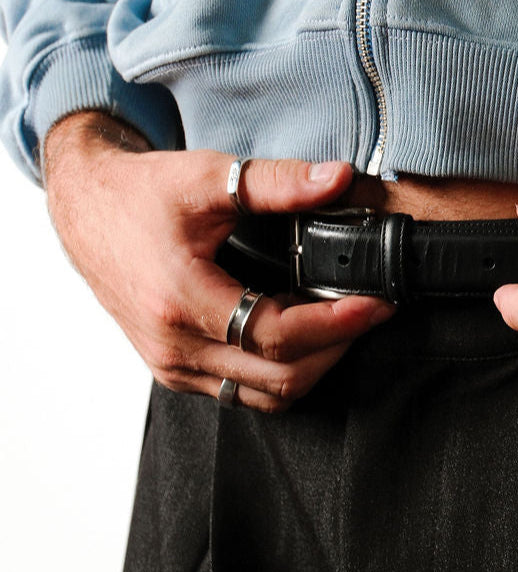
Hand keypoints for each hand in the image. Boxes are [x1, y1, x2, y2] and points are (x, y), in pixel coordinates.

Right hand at [44, 112, 393, 411]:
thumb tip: (338, 179)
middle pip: (279, 377)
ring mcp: (172, 364)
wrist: (87, 210)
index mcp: (179, 300)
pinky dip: (282, 373)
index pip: (276, 336)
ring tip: (343, 323)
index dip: (336, 324)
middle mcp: (173, 346)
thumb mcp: (207, 176)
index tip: (376, 303)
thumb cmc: (138, 195)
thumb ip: (277, 181)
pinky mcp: (174, 369)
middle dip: (336, 346)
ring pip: (264, 395)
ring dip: (313, 366)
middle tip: (372, 311)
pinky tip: (302, 335)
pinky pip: (241, 393)